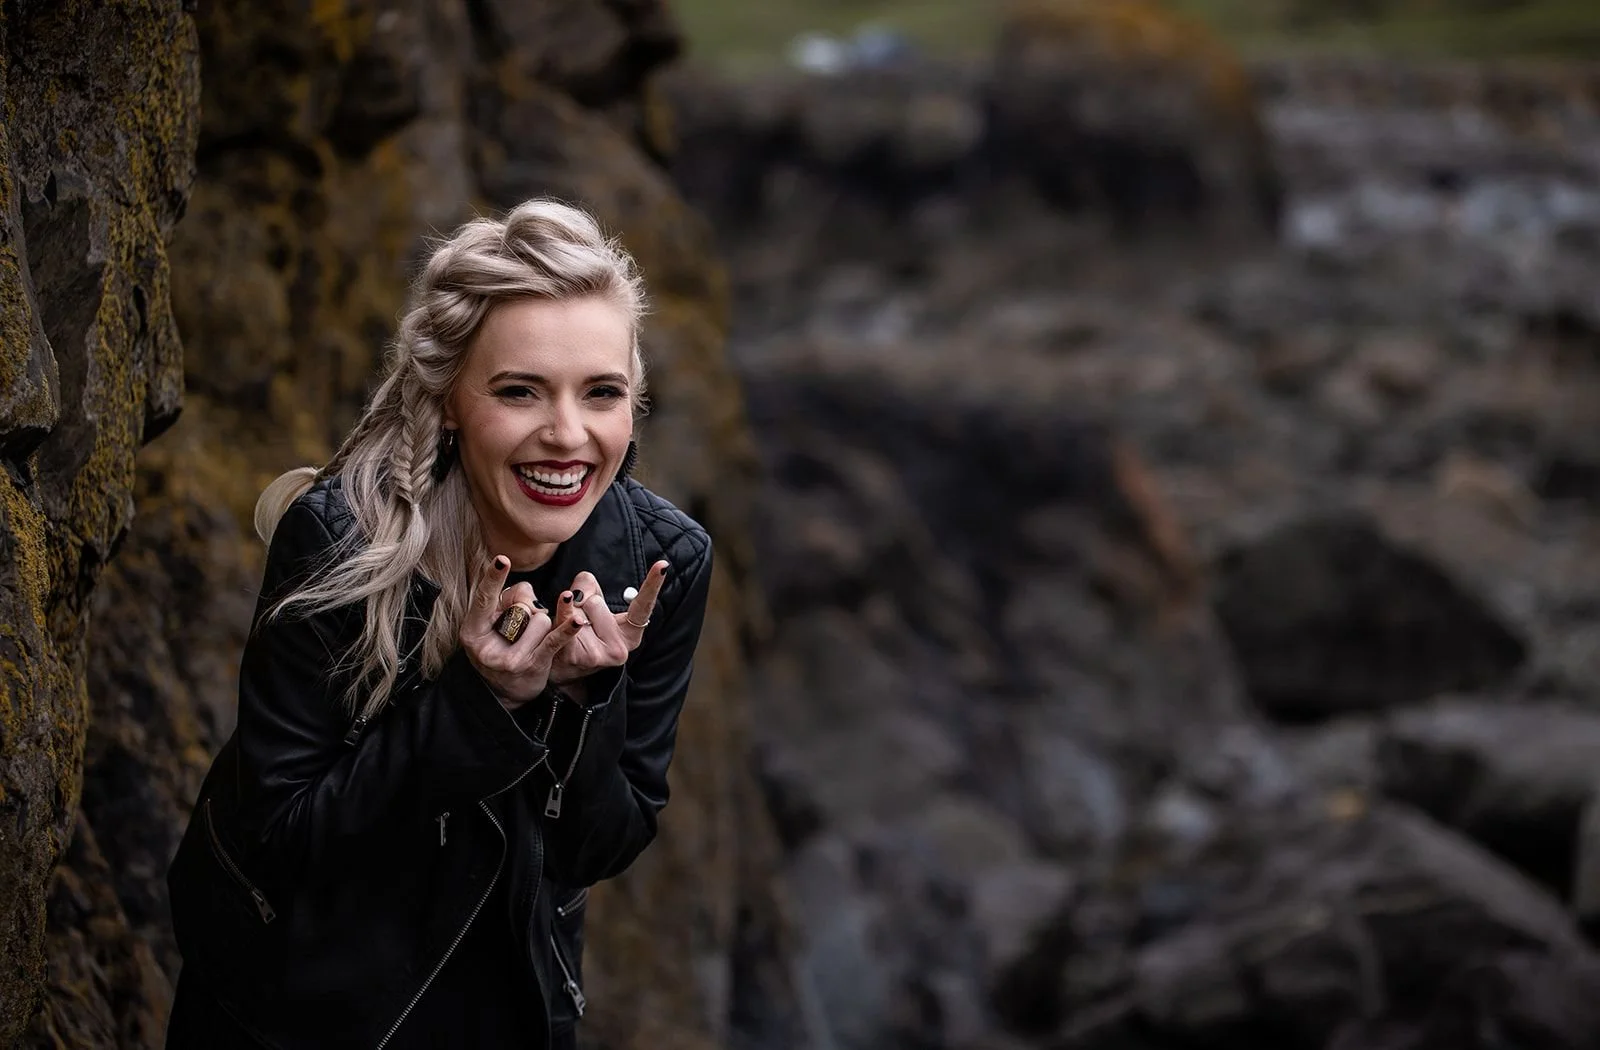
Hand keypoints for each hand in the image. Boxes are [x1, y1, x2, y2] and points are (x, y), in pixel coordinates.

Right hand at [459, 556, 584, 708]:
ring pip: (540, 619)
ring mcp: (511, 658)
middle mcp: (488, 646)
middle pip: (520, 606)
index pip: (483, 599)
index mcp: (473, 630)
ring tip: (531, 639)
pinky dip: (567, 629)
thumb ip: (505, 601)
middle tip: (519, 627)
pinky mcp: (534, 665)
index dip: (492, 578)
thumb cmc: (499, 646)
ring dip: (542, 624)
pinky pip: (555, 640)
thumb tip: (529, 595)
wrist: (504, 691)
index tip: (501, 559)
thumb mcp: (490, 624)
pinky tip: (578, 621)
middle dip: (527, 609)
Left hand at [548, 560, 669, 687]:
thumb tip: (575, 595)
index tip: (663, 565)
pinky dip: (563, 612)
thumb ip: (586, 586)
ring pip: (579, 611)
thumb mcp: (591, 604)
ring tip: (569, 631)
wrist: (560, 665)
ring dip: (567, 615)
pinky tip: (566, 610)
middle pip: (596, 602)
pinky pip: (567, 622)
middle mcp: (620, 648)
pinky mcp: (577, 658)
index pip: (643, 605)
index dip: (653, 584)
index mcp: (631, 634)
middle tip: (580, 624)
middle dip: (581, 607)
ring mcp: (600, 656)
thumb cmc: (580, 630)